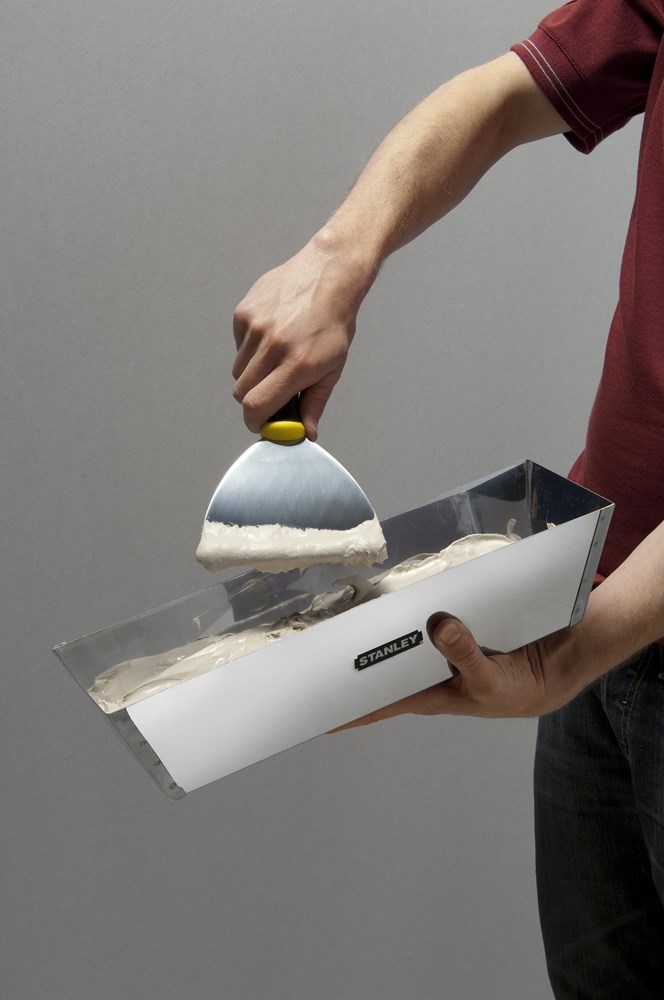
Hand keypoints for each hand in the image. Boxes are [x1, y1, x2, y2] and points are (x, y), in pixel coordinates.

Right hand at [232, 236, 371, 438]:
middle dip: (254, 400)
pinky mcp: (244, 313)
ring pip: (238, 371)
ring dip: (253, 373)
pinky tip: (271, 335)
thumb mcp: (333, 368)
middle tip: (272, 392)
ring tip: (276, 357)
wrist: (328, 275)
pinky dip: (250, 349)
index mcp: (297, 364)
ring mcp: (256, 327)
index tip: (261, 422)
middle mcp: (274, 345)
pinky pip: (238, 346)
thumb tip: (305, 432)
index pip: (256, 406)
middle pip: (241, 392)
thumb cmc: (333, 323)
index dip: (255, 421)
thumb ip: (315, 403)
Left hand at [334, 613, 592, 729]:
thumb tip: (438, 625)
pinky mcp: (452, 628)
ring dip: (378, 630)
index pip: (377, 705)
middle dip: (348, 663)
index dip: (345, 711)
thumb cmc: (517, 689)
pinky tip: (395, 595)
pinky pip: (423, 617)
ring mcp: (437, 650)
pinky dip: (411, 608)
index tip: (311, 714)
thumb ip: (465, 655)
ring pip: (397, 640)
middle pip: (379, 667)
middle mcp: (426, 672)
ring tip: (341, 617)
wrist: (554, 667)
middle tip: (309, 651)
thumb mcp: (490, 680)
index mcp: (428, 694)